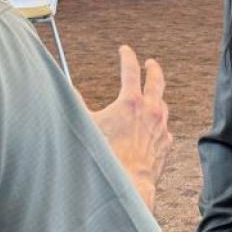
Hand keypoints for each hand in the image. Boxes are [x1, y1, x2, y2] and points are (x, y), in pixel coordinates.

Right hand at [89, 45, 172, 211]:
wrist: (128, 182)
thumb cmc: (105, 154)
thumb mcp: (86, 124)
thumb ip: (76, 103)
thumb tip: (66, 88)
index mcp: (131, 102)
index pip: (130, 69)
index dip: (127, 56)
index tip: (124, 49)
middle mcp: (150, 111)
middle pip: (156, 81)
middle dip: (153, 69)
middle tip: (150, 63)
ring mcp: (161, 127)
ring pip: (163, 105)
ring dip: (156, 97)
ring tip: (151, 96)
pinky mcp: (165, 144)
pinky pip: (164, 129)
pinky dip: (158, 124)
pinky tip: (152, 128)